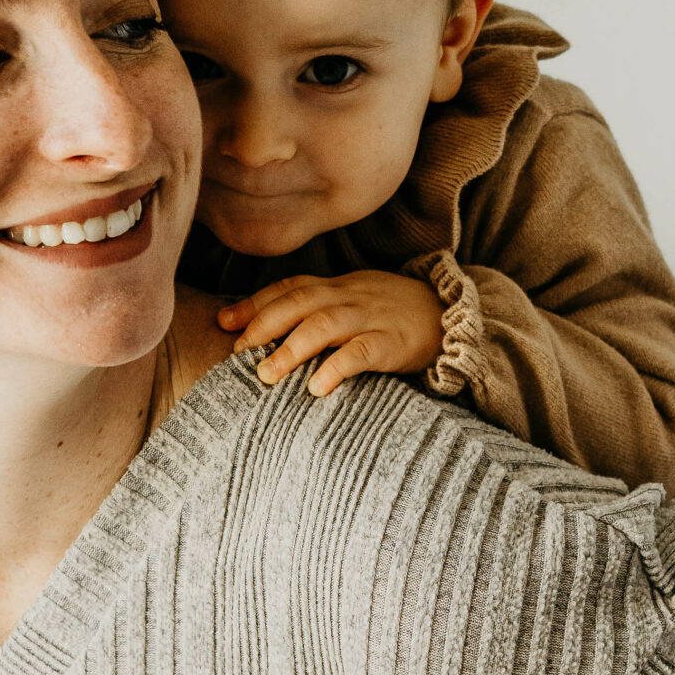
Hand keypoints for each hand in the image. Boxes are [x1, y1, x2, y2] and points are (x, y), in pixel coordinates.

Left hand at [217, 270, 444, 393]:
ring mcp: (371, 318)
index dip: (254, 303)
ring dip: (291, 348)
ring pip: (325, 325)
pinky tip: (316, 387)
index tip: (223, 322)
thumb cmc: (390, 314)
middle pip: (299, 302)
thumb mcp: (352, 303)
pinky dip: (336, 368)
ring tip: (266, 374)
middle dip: (264, 324)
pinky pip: (362, 353)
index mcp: (336, 287)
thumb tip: (263, 331)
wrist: (451, 315)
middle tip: (237, 352)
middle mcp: (349, 297)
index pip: (289, 288)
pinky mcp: (393, 342)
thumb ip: (314, 311)